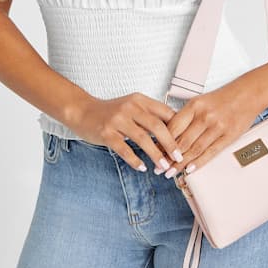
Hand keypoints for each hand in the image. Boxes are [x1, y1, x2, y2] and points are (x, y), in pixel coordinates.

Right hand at [67, 92, 185, 173]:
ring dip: (155, 154)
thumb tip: (175, 129)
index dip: (177, 128)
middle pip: (157, 126)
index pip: (164, 112)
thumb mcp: (132, 106)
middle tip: (178, 157)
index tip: (185, 142)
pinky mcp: (106, 133)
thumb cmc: (111, 111)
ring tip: (163, 167)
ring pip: (142, 138)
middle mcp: (130, 107)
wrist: (82, 111)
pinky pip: (123, 148)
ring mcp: (117, 120)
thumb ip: (150, 114)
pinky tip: (142, 167)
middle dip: (170, 144)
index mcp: (139, 100)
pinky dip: (134, 159)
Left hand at [162, 88, 257, 175]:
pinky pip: (211, 152)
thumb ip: (186, 117)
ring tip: (171, 172)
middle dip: (168, 157)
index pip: (173, 127)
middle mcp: (205, 116)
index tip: (154, 152)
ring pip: (195, 149)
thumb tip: (169, 135)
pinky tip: (190, 169)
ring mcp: (217, 126)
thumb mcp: (201, 101)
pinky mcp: (228, 136)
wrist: (247, 94)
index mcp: (194, 105)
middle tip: (158, 168)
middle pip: (182, 141)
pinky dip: (199, 162)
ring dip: (181, 163)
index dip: (162, 142)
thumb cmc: (222, 98)